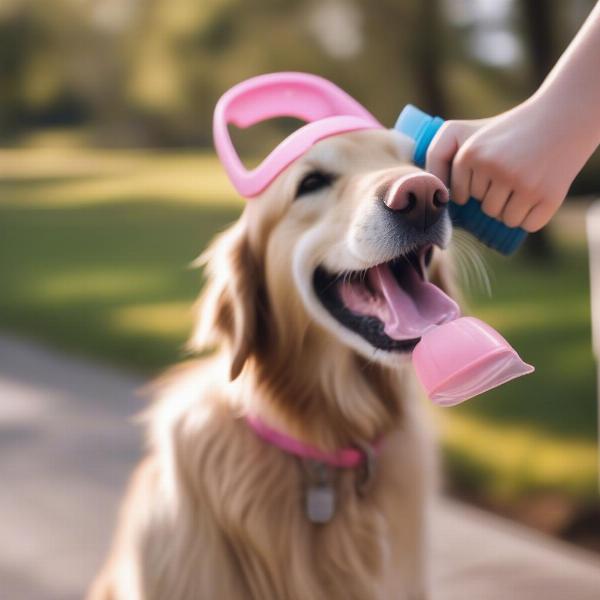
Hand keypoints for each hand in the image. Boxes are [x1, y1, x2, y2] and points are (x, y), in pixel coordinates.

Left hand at [425, 99, 585, 231]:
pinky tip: (539, 191)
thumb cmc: (503, 132)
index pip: (461, 198)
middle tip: (513, 170)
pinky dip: (533, 216)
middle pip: (484, 209)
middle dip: (496, 196)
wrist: (561, 118)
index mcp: (470, 154)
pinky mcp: (548, 196)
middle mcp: (495, 168)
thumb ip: (436, 156)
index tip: (490, 167)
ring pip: (505, 219)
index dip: (474, 188)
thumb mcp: (462, 132)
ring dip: (513, 208)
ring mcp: (523, 183)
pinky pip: (528, 225)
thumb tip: (432, 198)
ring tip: (525, 180)